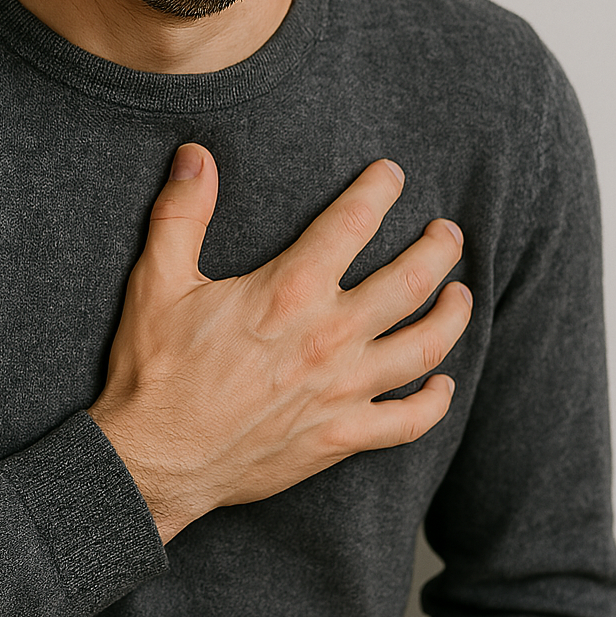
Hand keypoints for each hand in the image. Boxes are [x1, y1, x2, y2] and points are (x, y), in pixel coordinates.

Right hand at [88, 145, 469, 543]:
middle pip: (410, 280)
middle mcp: (329, 337)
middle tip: (449, 232)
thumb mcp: (158, 281)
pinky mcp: (340, 437)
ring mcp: (342, 390)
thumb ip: (182, 213)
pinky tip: (442, 382)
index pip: (352, 223)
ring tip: (461, 294)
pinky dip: (434, 400)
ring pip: (424, 346)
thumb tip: (195, 156)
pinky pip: (409, 421)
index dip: (378, 191)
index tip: (392, 175)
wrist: (154, 460)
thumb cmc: (155, 371)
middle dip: (438, 249)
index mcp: (289, 291)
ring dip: (452, 315)